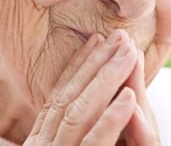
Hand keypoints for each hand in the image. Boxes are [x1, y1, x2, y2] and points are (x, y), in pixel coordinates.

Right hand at [24, 30, 159, 144]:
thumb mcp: (65, 145)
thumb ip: (71, 125)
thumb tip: (84, 91)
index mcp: (41, 138)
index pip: (60, 93)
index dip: (78, 64)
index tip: (96, 39)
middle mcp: (44, 143)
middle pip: (70, 95)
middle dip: (96, 63)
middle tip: (119, 36)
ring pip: (80, 111)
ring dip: (106, 79)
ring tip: (129, 53)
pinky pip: (93, 143)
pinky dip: (110, 118)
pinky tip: (129, 96)